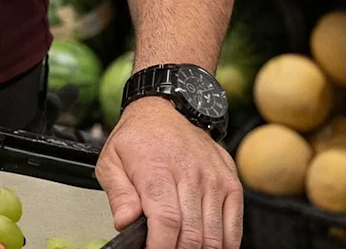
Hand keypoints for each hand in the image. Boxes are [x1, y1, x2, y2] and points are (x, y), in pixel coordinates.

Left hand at [96, 96, 241, 248]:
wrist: (165, 110)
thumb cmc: (137, 138)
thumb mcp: (111, 161)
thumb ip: (118, 195)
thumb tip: (124, 223)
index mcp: (158, 170)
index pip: (166, 221)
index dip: (161, 247)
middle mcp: (190, 174)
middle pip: (193, 234)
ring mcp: (214, 179)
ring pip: (214, 235)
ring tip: (181, 246)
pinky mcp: (231, 183)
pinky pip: (234, 226)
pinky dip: (223, 244)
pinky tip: (207, 245)